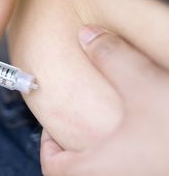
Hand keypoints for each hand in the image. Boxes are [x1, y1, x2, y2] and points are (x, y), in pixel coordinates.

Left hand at [41, 25, 168, 175]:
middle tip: (82, 131)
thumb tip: (87, 34)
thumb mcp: (147, 86)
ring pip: (107, 173)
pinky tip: (147, 140)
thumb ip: (113, 57)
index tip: (55, 129)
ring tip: (114, 133)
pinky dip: (130, 161)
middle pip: (78, 174)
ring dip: (106, 157)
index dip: (49, 146)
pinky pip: (133, 171)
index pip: (53, 166)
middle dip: (77, 153)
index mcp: (96, 171)